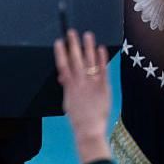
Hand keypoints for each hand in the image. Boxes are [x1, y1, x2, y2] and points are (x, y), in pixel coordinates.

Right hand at [54, 29, 110, 163]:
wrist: (89, 130)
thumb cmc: (77, 117)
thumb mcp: (67, 101)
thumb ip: (67, 87)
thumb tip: (63, 77)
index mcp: (69, 86)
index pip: (63, 65)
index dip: (60, 53)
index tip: (59, 42)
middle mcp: (80, 83)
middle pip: (75, 60)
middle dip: (73, 45)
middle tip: (71, 33)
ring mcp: (92, 84)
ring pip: (89, 61)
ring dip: (88, 47)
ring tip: (87, 35)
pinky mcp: (104, 87)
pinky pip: (103, 70)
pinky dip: (102, 59)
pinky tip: (101, 49)